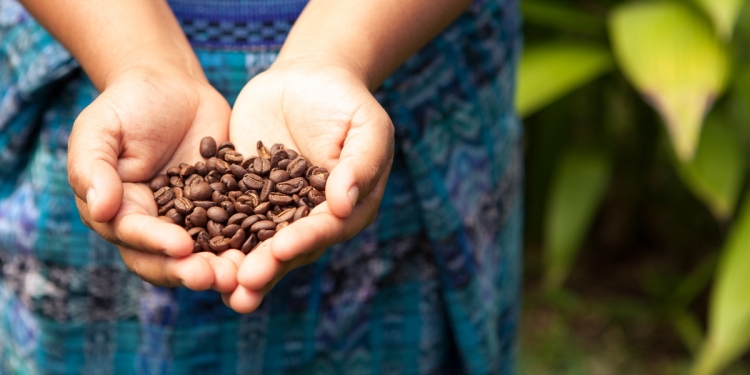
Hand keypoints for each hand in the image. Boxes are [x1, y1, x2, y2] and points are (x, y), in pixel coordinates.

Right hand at [67, 67, 242, 293]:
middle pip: (170, 259)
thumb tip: (99, 209)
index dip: (157, 244)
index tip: (181, 247)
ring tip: (244, 273)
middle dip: (192, 271)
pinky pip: (240, 228)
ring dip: (223, 267)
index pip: (135, 237)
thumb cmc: (126, 105)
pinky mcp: (226, 207)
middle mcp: (157, 227)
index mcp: (121, 214)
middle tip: (216, 277)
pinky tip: (271, 247)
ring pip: (206, 253)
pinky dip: (252, 242)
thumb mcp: (99, 130)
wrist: (171, 87)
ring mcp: (194, 220)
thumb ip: (93, 168)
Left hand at [223, 59, 393, 312]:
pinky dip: (208, 233)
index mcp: (345, 210)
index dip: (303, 241)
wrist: (307, 79)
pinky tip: (184, 247)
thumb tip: (344, 204)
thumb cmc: (346, 100)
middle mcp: (309, 220)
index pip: (324, 230)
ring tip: (211, 283)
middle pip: (287, 249)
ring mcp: (274, 211)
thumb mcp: (366, 127)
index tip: (280, 250)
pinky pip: (225, 217)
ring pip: (254, 243)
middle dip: (265, 268)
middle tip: (242, 287)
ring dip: (234, 266)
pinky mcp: (244, 196)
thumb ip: (360, 164)